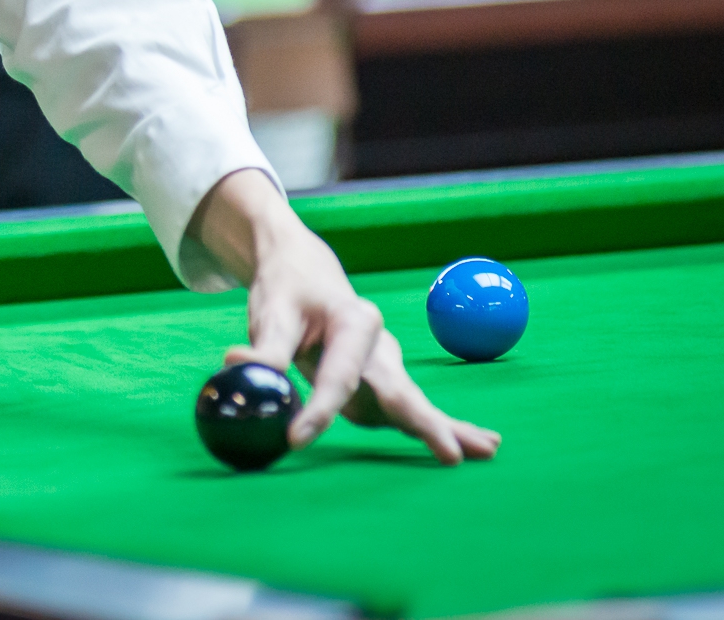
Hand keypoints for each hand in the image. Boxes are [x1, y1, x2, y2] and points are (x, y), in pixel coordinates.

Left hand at [194, 168, 500, 464]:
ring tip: (484, 449)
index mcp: (354, 321)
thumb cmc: (288, 288)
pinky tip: (468, 447)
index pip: (337, 375)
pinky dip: (433, 428)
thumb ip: (264, 348)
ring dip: (442, 428)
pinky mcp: (380, 381)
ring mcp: (383, 364)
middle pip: (399, 389)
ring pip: (411, 402)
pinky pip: (405, 409)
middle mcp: (378, 344)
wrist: (304, 269)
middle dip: (426, 423)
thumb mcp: (272, 312)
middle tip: (453, 453)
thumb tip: (240, 370)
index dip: (318, 409)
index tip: (296, 438)